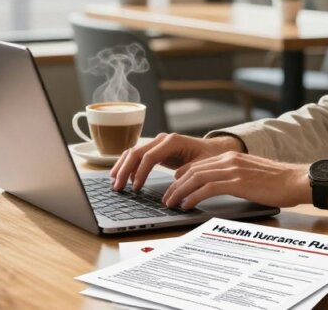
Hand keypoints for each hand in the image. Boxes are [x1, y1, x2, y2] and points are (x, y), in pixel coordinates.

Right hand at [110, 133, 243, 190]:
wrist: (212, 149)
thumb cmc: (209, 157)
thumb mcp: (203, 165)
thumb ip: (190, 171)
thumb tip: (175, 180)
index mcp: (173, 141)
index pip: (150, 156)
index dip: (140, 172)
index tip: (136, 187)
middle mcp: (162, 139)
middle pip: (136, 152)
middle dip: (124, 170)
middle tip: (117, 187)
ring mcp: (157, 143)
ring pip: (133, 152)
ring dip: (122, 167)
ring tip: (115, 182)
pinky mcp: (154, 150)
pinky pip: (136, 155)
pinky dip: (127, 165)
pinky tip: (123, 177)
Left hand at [161, 152, 310, 209]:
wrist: (297, 180)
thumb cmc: (279, 182)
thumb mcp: (252, 175)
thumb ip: (235, 177)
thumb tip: (221, 188)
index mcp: (232, 156)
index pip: (199, 164)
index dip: (182, 175)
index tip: (174, 186)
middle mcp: (229, 159)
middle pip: (193, 170)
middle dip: (176, 185)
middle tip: (167, 198)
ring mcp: (233, 170)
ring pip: (196, 178)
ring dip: (180, 191)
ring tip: (171, 203)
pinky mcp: (237, 182)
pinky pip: (207, 188)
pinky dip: (193, 197)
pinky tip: (187, 205)